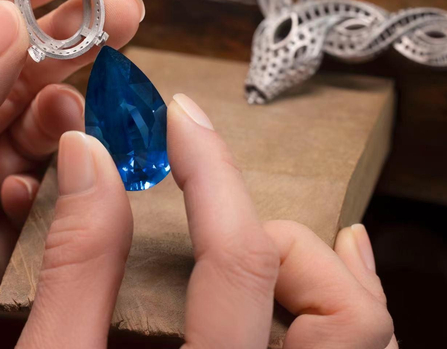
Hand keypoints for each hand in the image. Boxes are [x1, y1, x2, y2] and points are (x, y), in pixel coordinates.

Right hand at [16, 94, 396, 347]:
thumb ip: (78, 264)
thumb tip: (91, 160)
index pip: (237, 262)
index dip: (210, 171)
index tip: (186, 119)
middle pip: (342, 315)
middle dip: (284, 238)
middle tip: (227, 216)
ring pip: (368, 342)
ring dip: (330, 272)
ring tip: (282, 234)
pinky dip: (348, 309)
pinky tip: (329, 278)